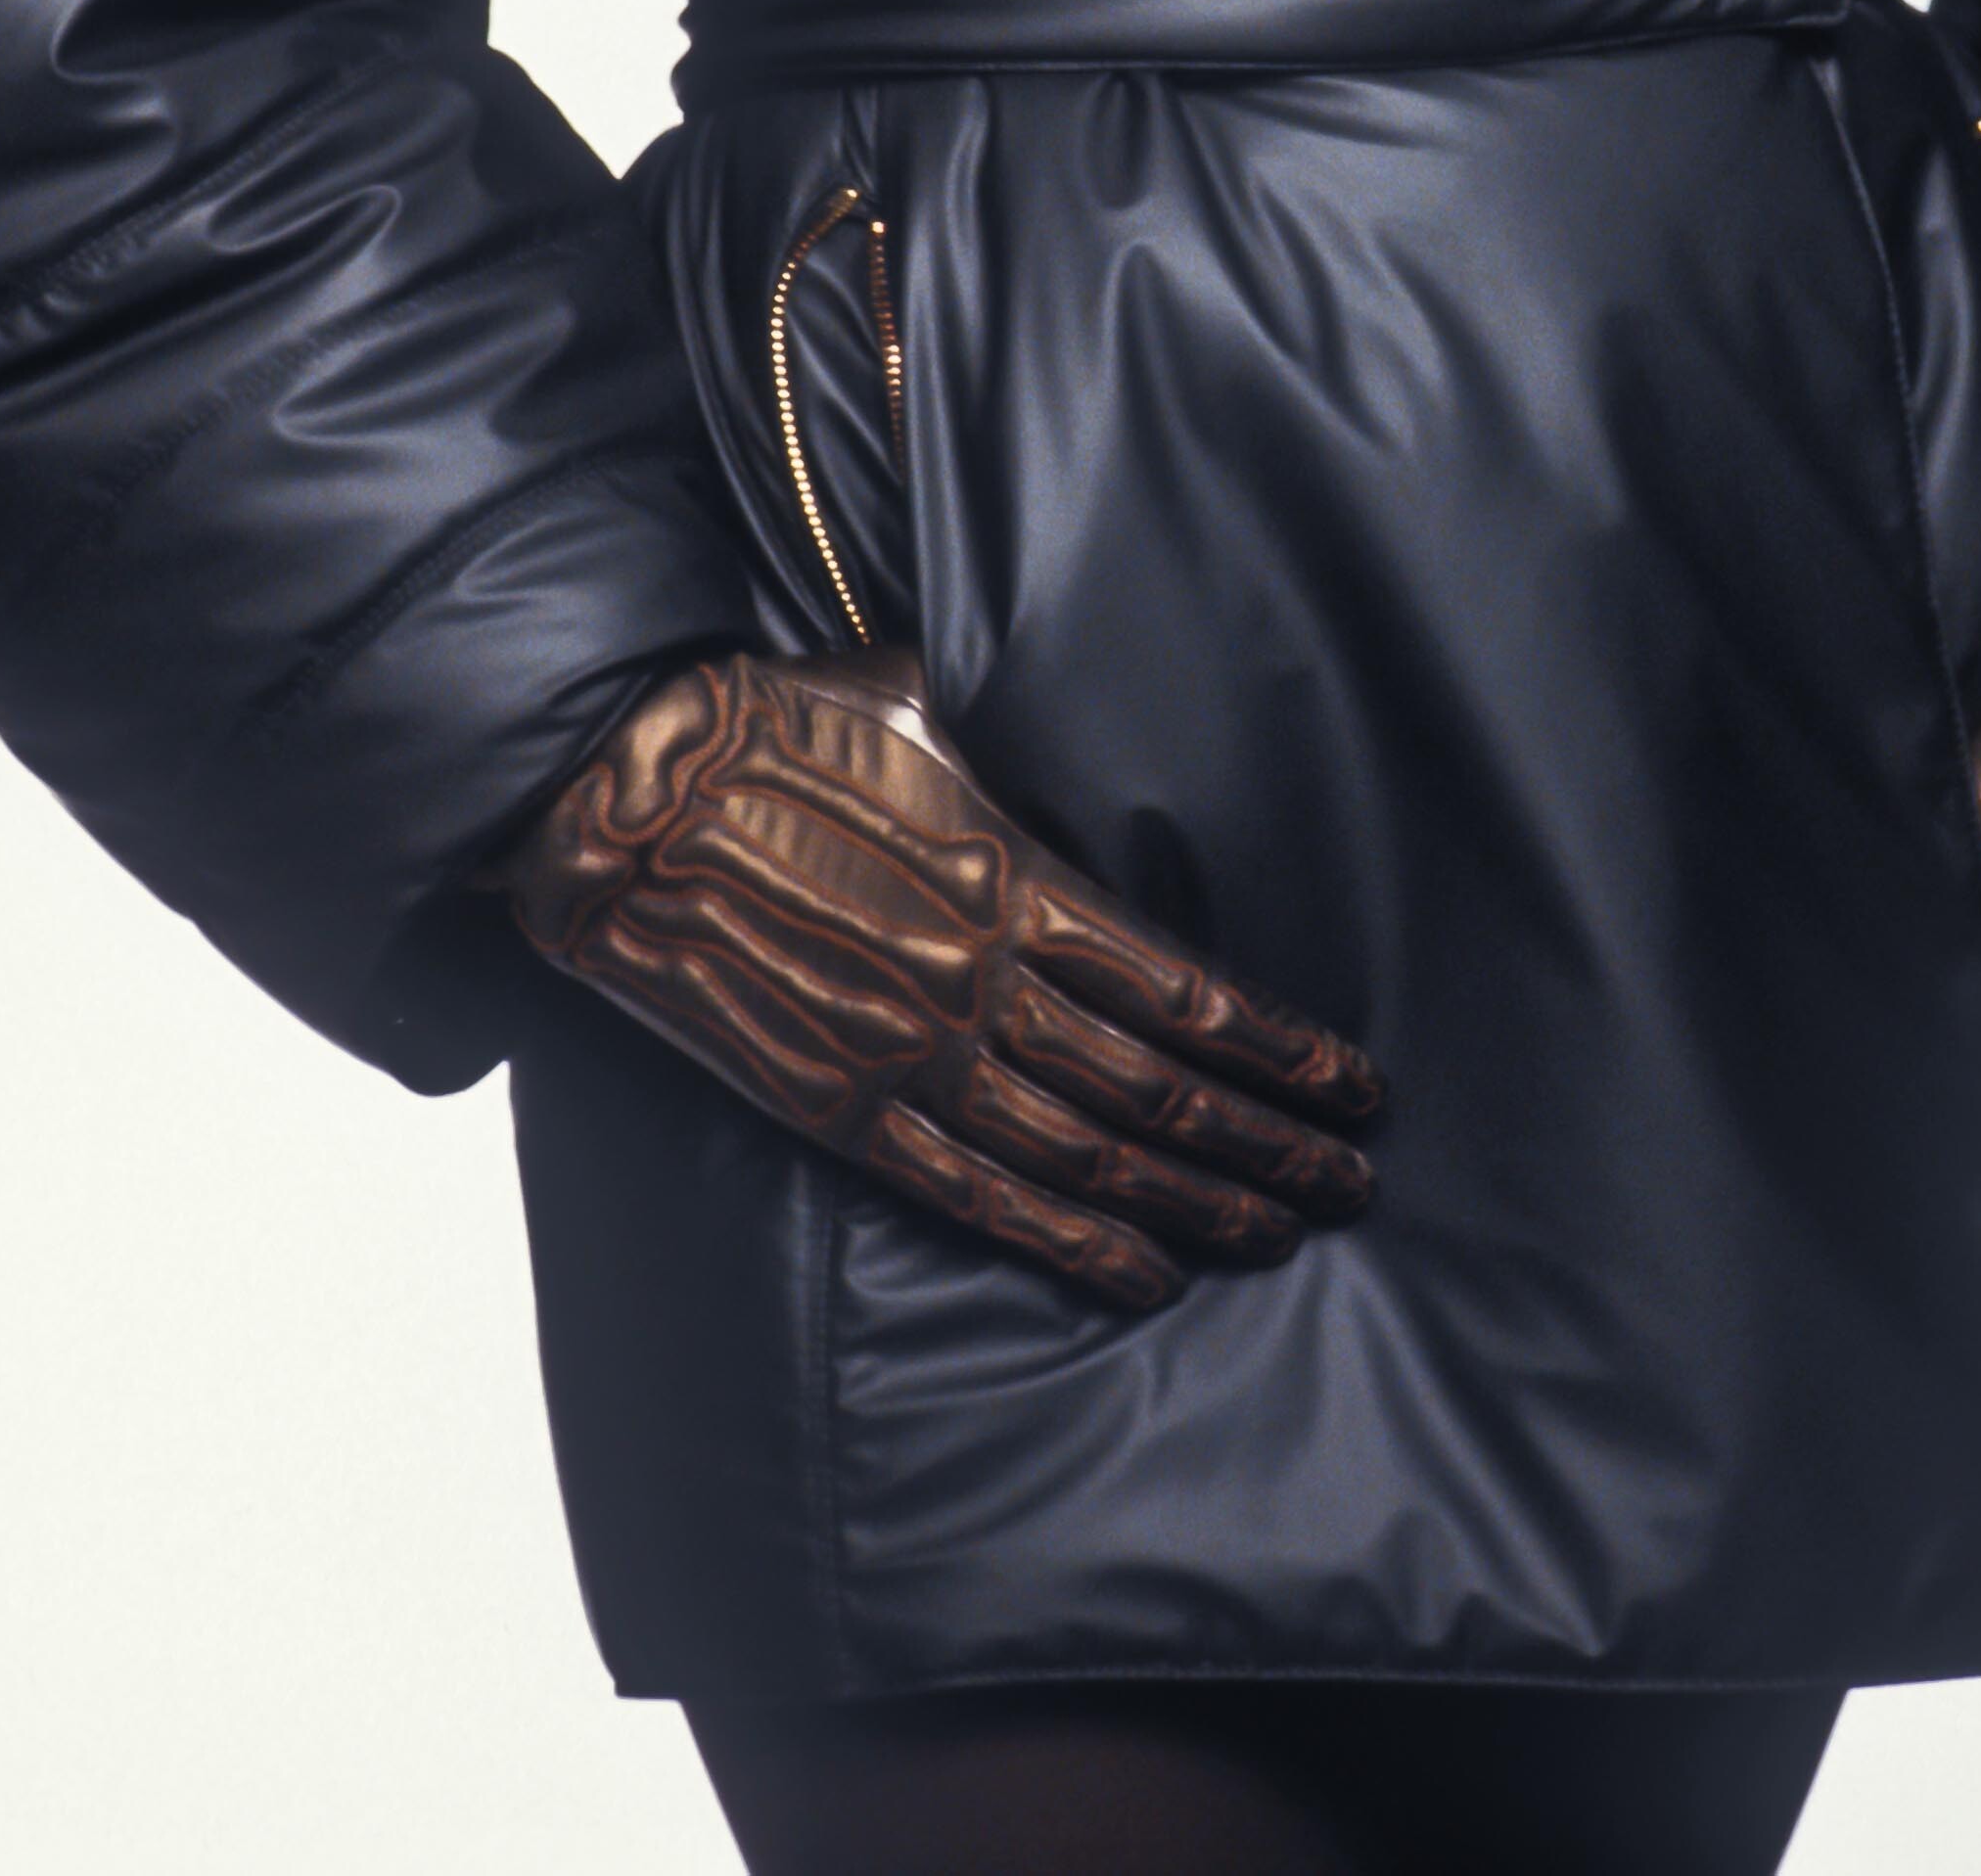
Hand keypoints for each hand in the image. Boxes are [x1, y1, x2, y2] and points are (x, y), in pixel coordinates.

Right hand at [501, 644, 1382, 1311]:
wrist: (626, 798)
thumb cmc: (773, 725)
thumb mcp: (916, 706)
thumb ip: (996, 751)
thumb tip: (1045, 723)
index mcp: (1011, 878)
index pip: (1181, 990)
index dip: (1279, 1048)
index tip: (1354, 1083)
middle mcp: (978, 981)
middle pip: (1159, 1090)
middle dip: (1268, 1142)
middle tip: (1351, 1181)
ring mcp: (911, 1055)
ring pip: (1088, 1156)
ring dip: (1197, 1203)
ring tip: (1280, 1234)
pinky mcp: (844, 1111)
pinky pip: (982, 1199)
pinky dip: (1074, 1245)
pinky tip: (1148, 1274)